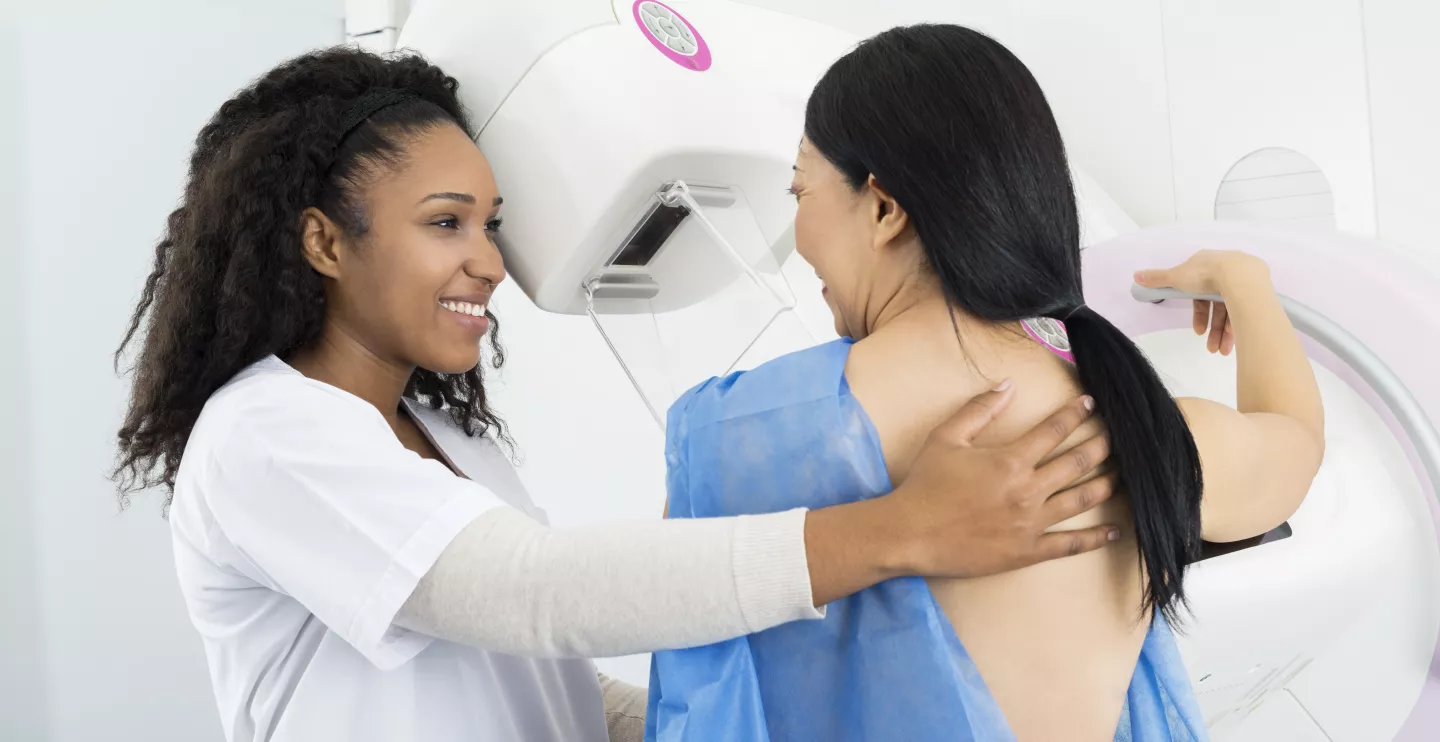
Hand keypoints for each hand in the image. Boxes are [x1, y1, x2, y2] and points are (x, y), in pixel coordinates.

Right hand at [890, 382, 1118, 578]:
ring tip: (1124, 474)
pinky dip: (1095, 538)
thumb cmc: (925, 484)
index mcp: (1010, 460)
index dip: (1074, 413)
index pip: (1053, 430)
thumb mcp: (946, 438)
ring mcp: (1031, 523)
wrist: (910, 534)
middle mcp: (1028, 490)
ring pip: (1081, 500)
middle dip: (1102, 445)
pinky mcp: (1028, 551)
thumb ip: (979, 409)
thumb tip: (1009, 385)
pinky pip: (1070, 545)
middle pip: (1077, 463)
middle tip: (1119, 436)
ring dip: (1107, 484)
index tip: (1091, 403)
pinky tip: (1114, 531)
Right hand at [1135, 250, 1268, 356]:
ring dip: (1223, 333)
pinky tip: (1233, 341)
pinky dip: (1238, 327)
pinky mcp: (1258, 290)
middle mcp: (1227, 272)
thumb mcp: (1176, 277)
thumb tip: (1135, 276)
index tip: (1197, 331)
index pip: (1200, 293)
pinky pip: (1245, 311)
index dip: (1198, 313)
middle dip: (1212, 329)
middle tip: (1210, 348)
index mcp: (1207, 266)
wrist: (1240, 276)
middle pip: (1217, 305)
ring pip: (1232, 311)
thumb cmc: (1205, 274)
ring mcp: (1245, 281)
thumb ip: (1157, 278)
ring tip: (1220, 351)